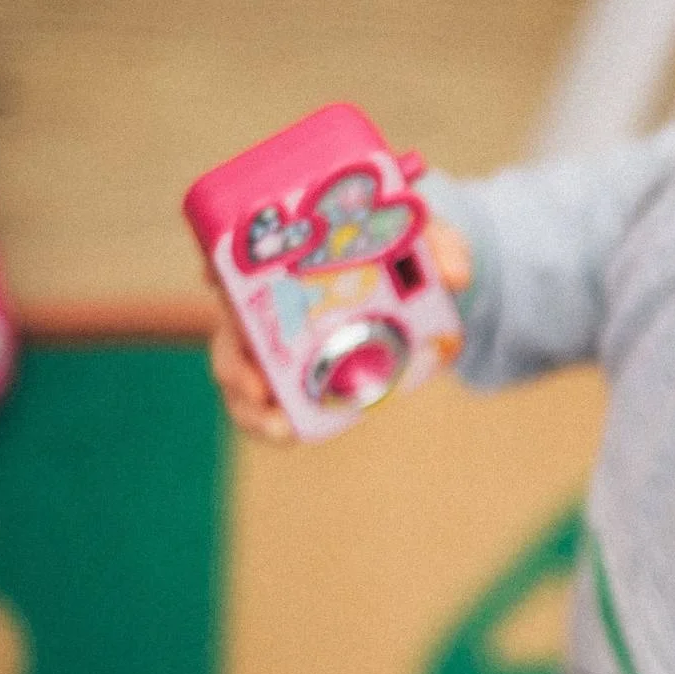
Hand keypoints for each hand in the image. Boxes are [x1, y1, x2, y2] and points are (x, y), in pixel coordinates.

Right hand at [204, 219, 471, 444]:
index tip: (217, 281)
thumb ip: (442, 247)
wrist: (418, 282)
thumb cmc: (404, 247)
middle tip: (258, 385)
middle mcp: (268, 297)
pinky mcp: (293, 374)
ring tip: (278, 427)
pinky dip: (271, 420)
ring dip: (249, 404)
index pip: (235, 255)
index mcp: (284, 254)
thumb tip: (457, 278)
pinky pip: (269, 401)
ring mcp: (276, 340)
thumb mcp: (425, 239)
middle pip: (230, 327)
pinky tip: (288, 434)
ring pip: (242, 372)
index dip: (220, 267)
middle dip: (236, 360)